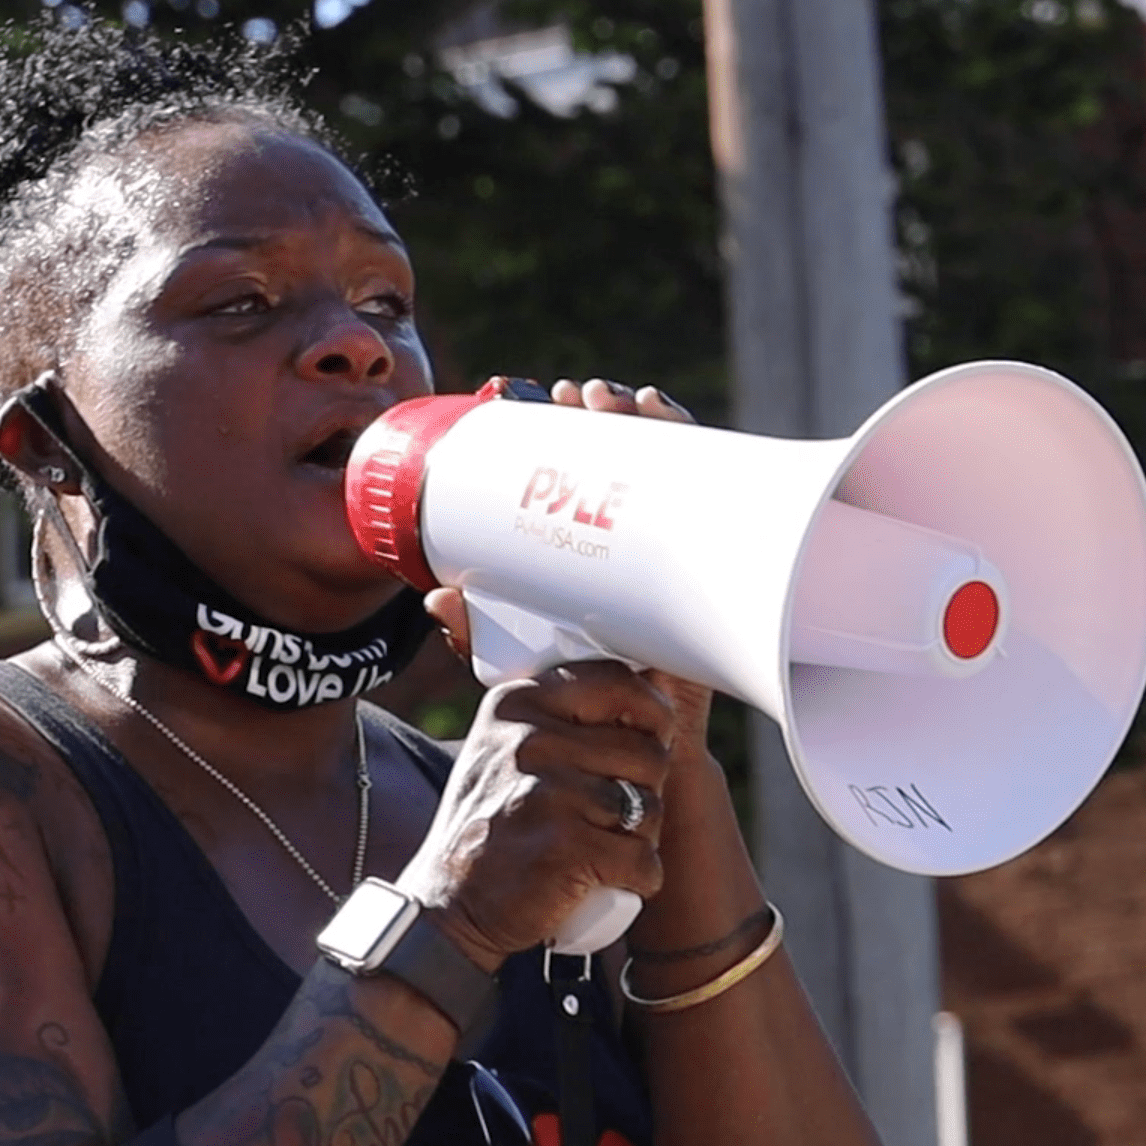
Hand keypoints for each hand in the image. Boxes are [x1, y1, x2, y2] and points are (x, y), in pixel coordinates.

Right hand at [392, 659, 678, 968]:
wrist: (448, 908)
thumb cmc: (490, 829)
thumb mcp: (505, 749)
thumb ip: (561, 716)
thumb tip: (654, 682)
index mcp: (517, 704)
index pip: (618, 681)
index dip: (651, 713)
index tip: (649, 739)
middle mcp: (530, 740)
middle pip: (648, 752)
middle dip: (644, 790)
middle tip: (606, 817)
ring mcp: (549, 794)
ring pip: (649, 808)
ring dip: (639, 838)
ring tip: (597, 849)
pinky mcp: (567, 850)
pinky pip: (644, 860)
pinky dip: (637, 880)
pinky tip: (605, 882)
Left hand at [466, 376, 718, 742]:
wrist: (654, 748)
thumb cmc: (592, 700)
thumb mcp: (524, 659)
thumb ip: (479, 635)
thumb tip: (433, 600)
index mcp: (590, 551)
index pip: (578, 474)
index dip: (559, 433)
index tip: (533, 403)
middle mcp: (636, 541)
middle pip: (623, 455)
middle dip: (598, 414)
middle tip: (567, 396)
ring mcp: (677, 547)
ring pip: (667, 463)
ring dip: (638, 417)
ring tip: (608, 399)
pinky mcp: (711, 563)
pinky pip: (712, 492)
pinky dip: (692, 442)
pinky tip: (665, 409)